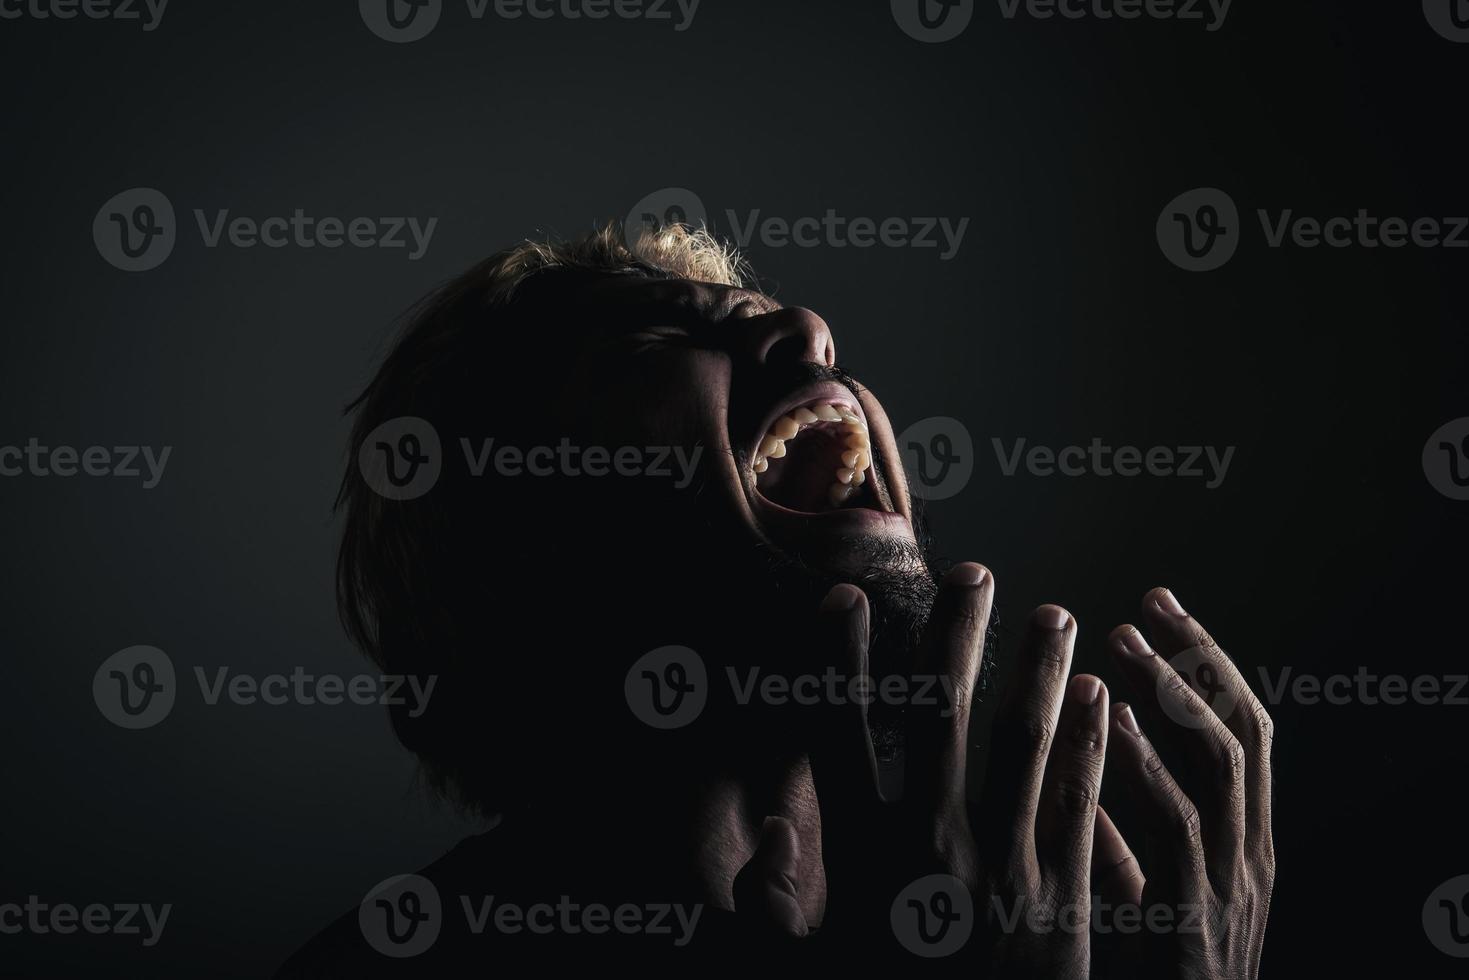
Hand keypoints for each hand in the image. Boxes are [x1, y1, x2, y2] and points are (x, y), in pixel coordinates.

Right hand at [803, 564, 1117, 973]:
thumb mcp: (810, 965)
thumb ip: (769, 911)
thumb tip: (756, 839)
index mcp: (865, 861)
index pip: (842, 737)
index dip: (837, 662)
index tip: (841, 599)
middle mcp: (932, 851)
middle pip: (941, 719)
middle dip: (956, 637)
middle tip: (975, 572)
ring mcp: (1003, 872)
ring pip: (1023, 746)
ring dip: (1038, 672)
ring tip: (1056, 613)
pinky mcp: (1062, 903)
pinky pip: (1078, 804)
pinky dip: (1090, 743)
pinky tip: (1101, 696)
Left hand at [1101, 589, 1274, 979]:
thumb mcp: (1140, 897)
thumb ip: (1117, 832)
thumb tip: (1084, 756)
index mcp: (1241, 845)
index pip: (1239, 731)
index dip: (1203, 664)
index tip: (1158, 609)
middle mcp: (1248, 856)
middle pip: (1240, 731)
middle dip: (1198, 660)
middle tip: (1149, 603)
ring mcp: (1229, 886)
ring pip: (1219, 764)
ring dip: (1172, 694)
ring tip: (1125, 640)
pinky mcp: (1194, 919)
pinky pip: (1178, 828)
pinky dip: (1149, 767)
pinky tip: (1116, 724)